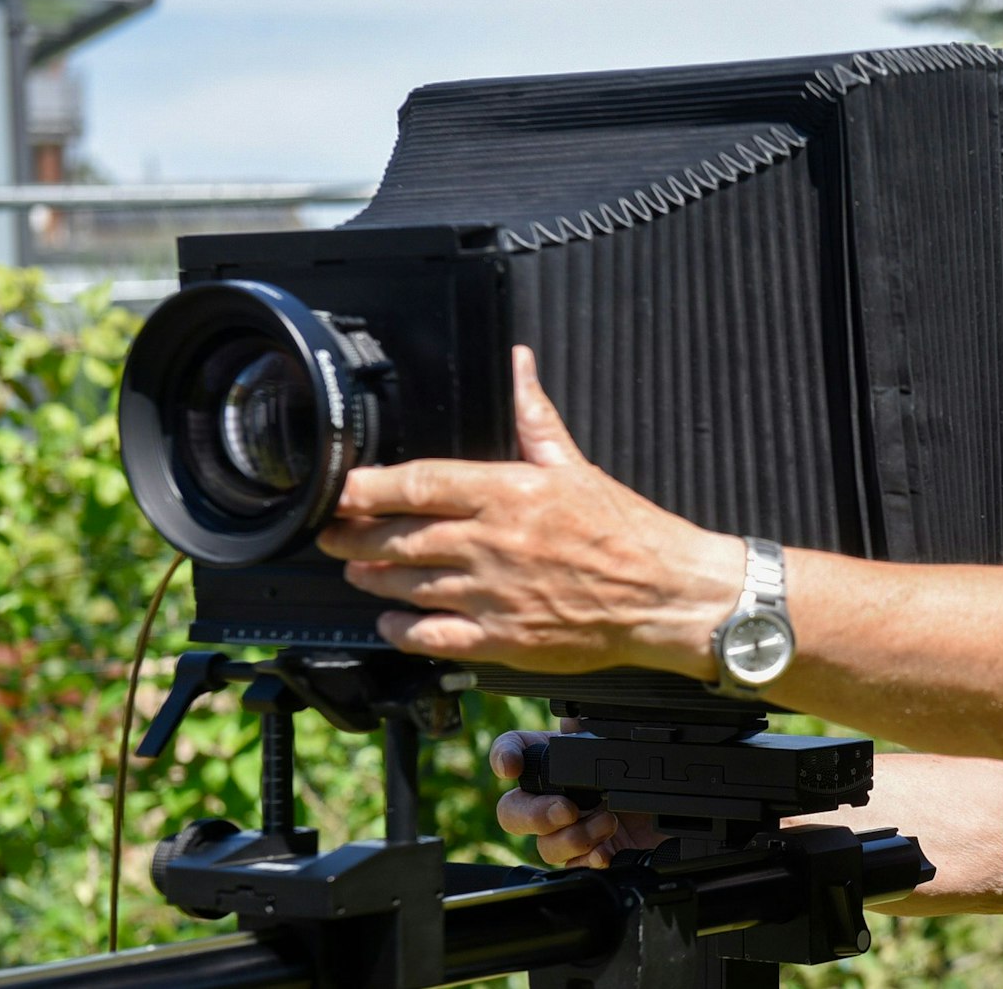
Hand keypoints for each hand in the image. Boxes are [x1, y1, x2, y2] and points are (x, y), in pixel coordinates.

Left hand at [317, 345, 742, 674]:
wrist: (666, 596)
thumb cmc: (627, 533)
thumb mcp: (576, 466)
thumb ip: (533, 417)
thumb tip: (519, 364)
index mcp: (509, 492)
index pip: (418, 483)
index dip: (367, 487)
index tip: (342, 489)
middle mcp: (494, 543)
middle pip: (397, 538)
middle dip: (353, 535)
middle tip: (336, 532)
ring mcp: (494, 594)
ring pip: (405, 585)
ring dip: (371, 577)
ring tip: (360, 569)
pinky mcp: (502, 639)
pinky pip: (431, 636)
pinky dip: (402, 628)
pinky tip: (393, 619)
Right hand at [491, 728, 661, 867]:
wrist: (672, 813)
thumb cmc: (642, 774)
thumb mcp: (622, 746)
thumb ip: (592, 730)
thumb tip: (573, 719)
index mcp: (556, 761)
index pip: (514, 750)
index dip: (503, 755)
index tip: (510, 766)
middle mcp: (554, 797)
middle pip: (513, 811)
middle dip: (534, 814)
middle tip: (566, 810)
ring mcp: (567, 831)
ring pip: (544, 845)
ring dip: (574, 836)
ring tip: (608, 823)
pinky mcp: (587, 856)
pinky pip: (572, 866)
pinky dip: (586, 860)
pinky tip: (603, 852)